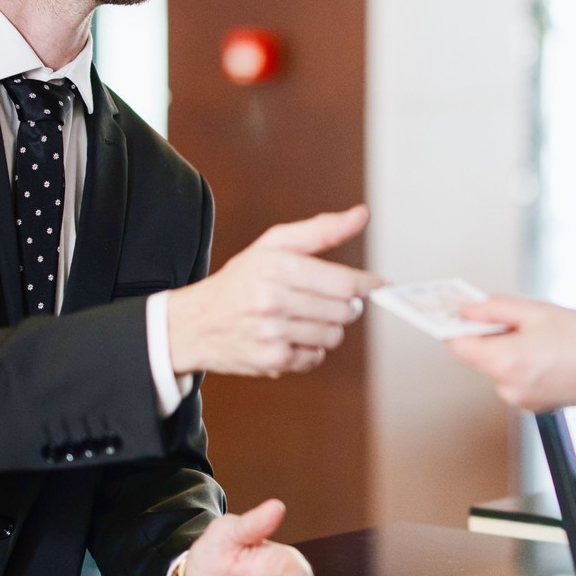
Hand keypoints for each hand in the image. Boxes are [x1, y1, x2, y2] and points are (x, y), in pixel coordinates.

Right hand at [169, 205, 382, 376]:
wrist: (195, 322)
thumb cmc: (242, 280)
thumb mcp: (274, 245)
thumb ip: (322, 230)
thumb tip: (361, 215)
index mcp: (275, 265)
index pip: (342, 281)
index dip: (368, 284)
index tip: (380, 285)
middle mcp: (271, 299)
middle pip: (344, 311)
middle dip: (344, 306)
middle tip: (326, 300)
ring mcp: (271, 332)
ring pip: (333, 335)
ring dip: (327, 328)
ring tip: (303, 318)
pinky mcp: (271, 361)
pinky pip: (316, 358)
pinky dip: (310, 349)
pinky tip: (290, 336)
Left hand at [445, 295, 575, 411]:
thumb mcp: (539, 310)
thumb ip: (496, 308)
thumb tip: (467, 310)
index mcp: (505, 362)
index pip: (458, 344)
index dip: (454, 324)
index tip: (452, 310)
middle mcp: (508, 387)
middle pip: (480, 355)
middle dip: (492, 333)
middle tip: (520, 315)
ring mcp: (522, 399)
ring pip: (500, 366)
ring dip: (511, 348)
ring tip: (546, 335)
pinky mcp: (536, 404)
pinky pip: (518, 377)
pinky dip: (526, 362)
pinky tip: (552, 352)